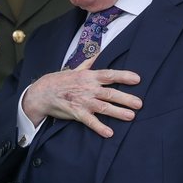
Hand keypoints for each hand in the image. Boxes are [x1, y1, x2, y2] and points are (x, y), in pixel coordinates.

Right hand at [21, 56, 141, 137]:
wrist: (43, 92)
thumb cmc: (61, 80)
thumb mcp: (76, 69)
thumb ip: (89, 62)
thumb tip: (98, 50)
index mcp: (89, 76)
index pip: (110, 75)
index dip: (124, 76)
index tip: (137, 79)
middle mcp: (88, 88)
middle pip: (111, 93)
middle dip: (126, 98)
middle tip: (140, 104)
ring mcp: (83, 101)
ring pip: (103, 107)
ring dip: (118, 112)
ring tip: (131, 116)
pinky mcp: (77, 113)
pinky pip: (90, 121)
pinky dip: (99, 127)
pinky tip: (109, 133)